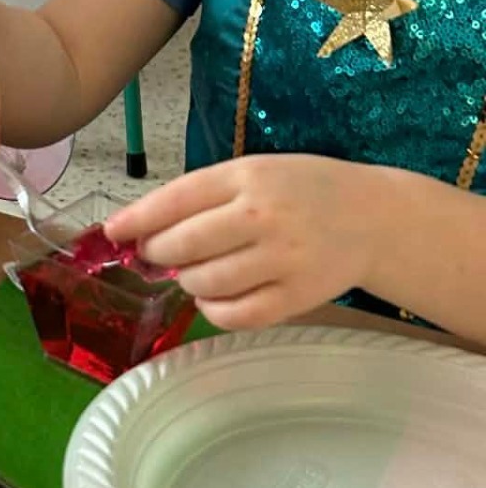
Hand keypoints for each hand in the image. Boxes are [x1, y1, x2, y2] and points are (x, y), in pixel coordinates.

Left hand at [106, 155, 379, 328]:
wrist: (374, 218)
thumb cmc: (303, 190)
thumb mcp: (255, 172)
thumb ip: (202, 195)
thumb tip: (140, 227)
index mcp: (249, 177)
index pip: (177, 199)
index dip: (137, 219)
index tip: (113, 231)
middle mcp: (264, 217)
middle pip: (184, 245)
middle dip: (159, 253)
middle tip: (158, 255)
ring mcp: (283, 259)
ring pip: (205, 283)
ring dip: (187, 282)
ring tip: (195, 272)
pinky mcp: (297, 297)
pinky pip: (235, 315)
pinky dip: (213, 310)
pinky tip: (216, 296)